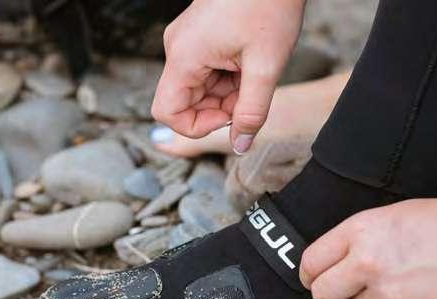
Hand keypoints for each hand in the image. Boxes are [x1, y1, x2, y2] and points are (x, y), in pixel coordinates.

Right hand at [151, 0, 305, 153]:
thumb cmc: (269, 5)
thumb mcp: (265, 68)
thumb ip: (252, 112)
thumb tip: (240, 146)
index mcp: (185, 56)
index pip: (167, 112)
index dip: (198, 126)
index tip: (230, 116)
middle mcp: (179, 48)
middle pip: (187, 102)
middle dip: (220, 108)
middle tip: (251, 94)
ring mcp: (188, 42)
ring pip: (200, 88)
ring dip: (228, 93)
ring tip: (254, 73)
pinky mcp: (200, 37)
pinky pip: (207, 72)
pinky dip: (229, 77)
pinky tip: (250, 63)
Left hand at [300, 194, 436, 298]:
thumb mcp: (397, 213)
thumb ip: (362, 238)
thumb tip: (337, 264)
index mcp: (362, 230)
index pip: (311, 261)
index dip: (310, 273)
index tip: (314, 277)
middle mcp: (369, 264)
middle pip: (324, 294)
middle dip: (331, 294)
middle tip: (346, 289)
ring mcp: (390, 295)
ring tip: (406, 279)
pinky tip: (427, 290)